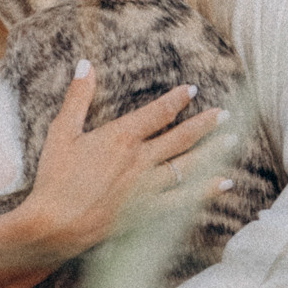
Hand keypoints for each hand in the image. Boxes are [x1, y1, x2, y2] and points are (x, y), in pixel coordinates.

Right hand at [13, 60, 229, 255]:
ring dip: (212, 152)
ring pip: (189, 166)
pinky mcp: (149, 211)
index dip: (177, 100)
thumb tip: (86, 64)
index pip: (157, 113)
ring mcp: (148, 187)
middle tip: (225, 114)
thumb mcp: (61, 131)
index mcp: (121, 137)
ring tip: (232, 141)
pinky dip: (207, 190)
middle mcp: (141, 160)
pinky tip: (224, 183)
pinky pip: (185, 198)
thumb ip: (77, 97)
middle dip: (205, 124)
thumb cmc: (55, 177)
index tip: (192, 91)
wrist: (57, 223)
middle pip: (181, 138)